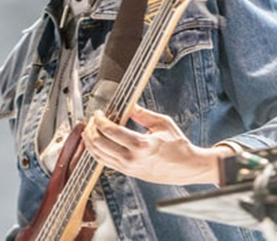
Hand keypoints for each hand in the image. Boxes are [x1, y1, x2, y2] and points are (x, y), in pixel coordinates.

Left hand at [80, 106, 231, 185]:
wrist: (186, 168)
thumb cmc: (178, 146)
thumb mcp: (162, 123)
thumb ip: (142, 113)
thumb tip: (127, 104)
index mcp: (141, 145)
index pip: (110, 131)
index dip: (100, 120)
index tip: (98, 113)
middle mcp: (132, 159)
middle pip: (100, 143)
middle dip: (91, 129)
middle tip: (93, 119)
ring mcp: (128, 168)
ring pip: (98, 155)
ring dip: (90, 141)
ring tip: (90, 129)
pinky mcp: (128, 173)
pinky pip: (105, 162)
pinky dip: (96, 152)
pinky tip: (96, 142)